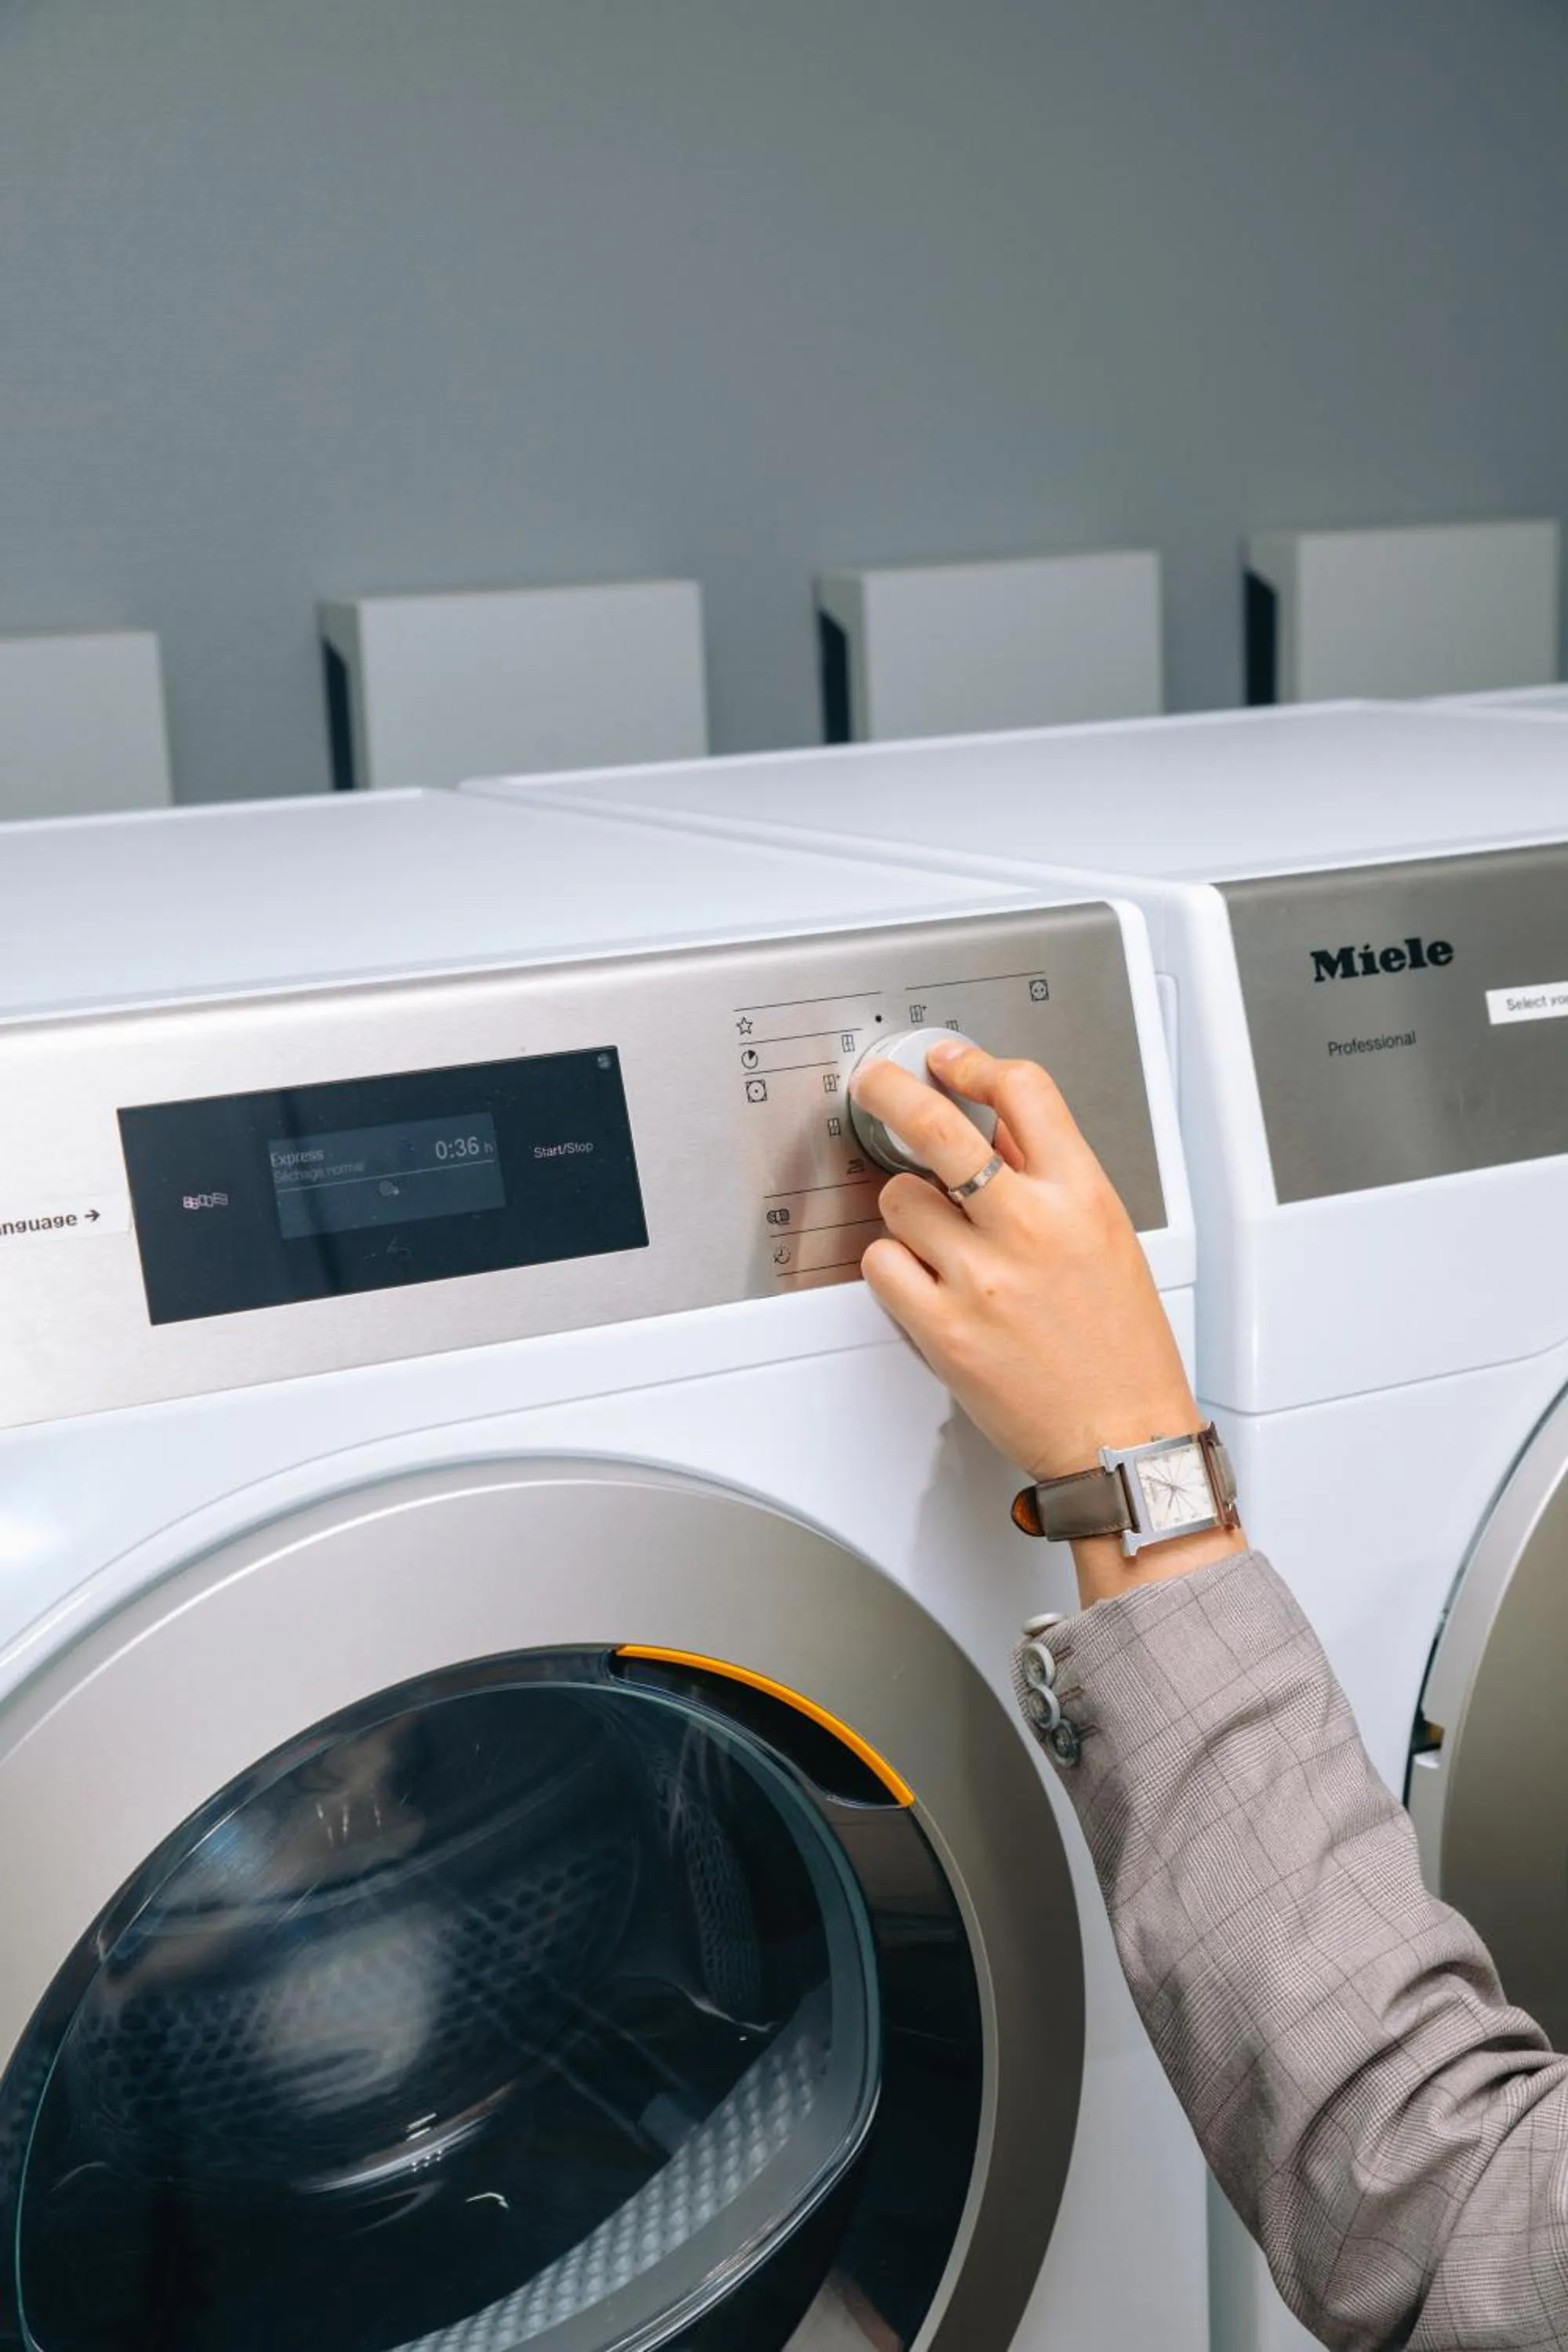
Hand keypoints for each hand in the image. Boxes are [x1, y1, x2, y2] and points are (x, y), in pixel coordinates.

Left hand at [850, 1039, 1247, 1604]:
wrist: (1121, 1437)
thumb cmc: (1121, 1347)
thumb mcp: (1107, 1237)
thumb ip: (1053, 1179)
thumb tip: (999, 1131)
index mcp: (1082, 1196)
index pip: (1024, 1091)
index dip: (974, 1065)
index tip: (948, 1064)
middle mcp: (1030, 1227)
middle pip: (936, 1125)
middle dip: (892, 1091)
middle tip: (875, 1084)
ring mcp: (980, 1277)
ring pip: (899, 1198)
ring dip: (907, 1211)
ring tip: (939, 1241)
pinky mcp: (942, 1326)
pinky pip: (881, 1263)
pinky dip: (891, 1265)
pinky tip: (922, 1279)